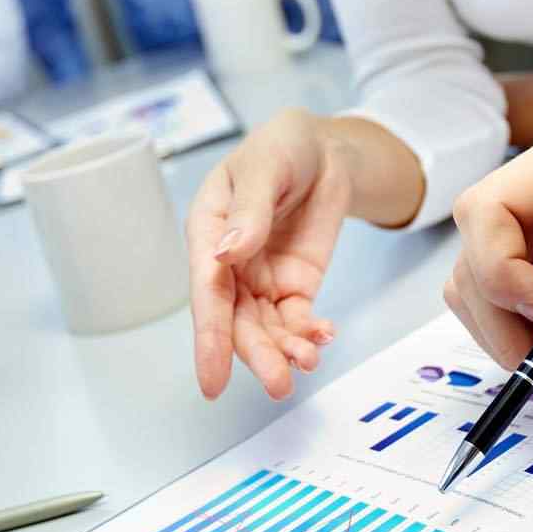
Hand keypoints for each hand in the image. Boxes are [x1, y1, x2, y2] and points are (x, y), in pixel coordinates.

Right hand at [188, 110, 350, 400]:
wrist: (325, 150)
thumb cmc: (282, 147)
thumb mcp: (266, 166)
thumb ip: (249, 209)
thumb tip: (227, 251)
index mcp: (208, 230)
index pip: (207, 289)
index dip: (209, 336)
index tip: (212, 378)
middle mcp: (229, 263)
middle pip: (236, 320)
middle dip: (256, 355)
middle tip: (277, 384)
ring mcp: (261, 279)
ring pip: (265, 328)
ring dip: (284, 351)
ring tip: (308, 361)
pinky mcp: (294, 286)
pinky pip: (296, 320)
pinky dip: (308, 334)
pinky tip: (322, 337)